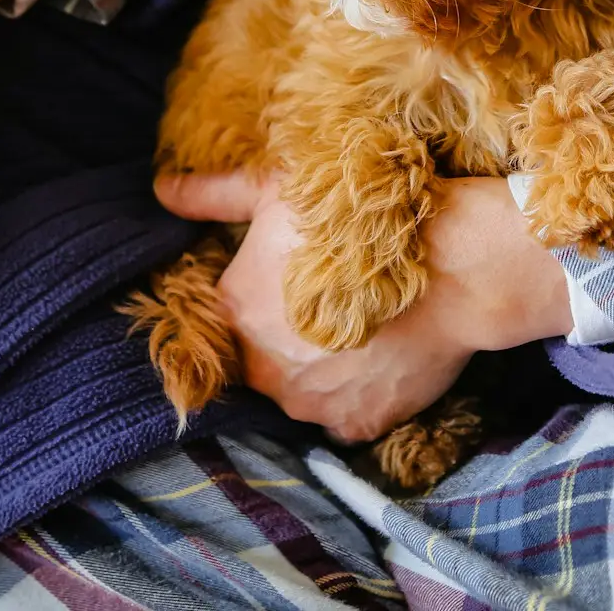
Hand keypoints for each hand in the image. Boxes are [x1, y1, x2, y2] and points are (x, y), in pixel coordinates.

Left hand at [156, 170, 572, 441]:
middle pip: (262, 358)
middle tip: (329, 301)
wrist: (453, 263)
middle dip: (288, 336)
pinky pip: (345, 416)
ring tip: (361, 328)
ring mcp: (311, 405)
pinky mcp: (357, 424)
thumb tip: (160, 188)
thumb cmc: (360, 216)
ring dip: (322, 369)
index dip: (261, 296)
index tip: (293, 279)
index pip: (228, 316)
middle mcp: (262, 369)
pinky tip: (381, 357)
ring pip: (302, 391)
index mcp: (234, 312)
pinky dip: (358, 394)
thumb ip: (212, 194)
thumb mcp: (277, 189)